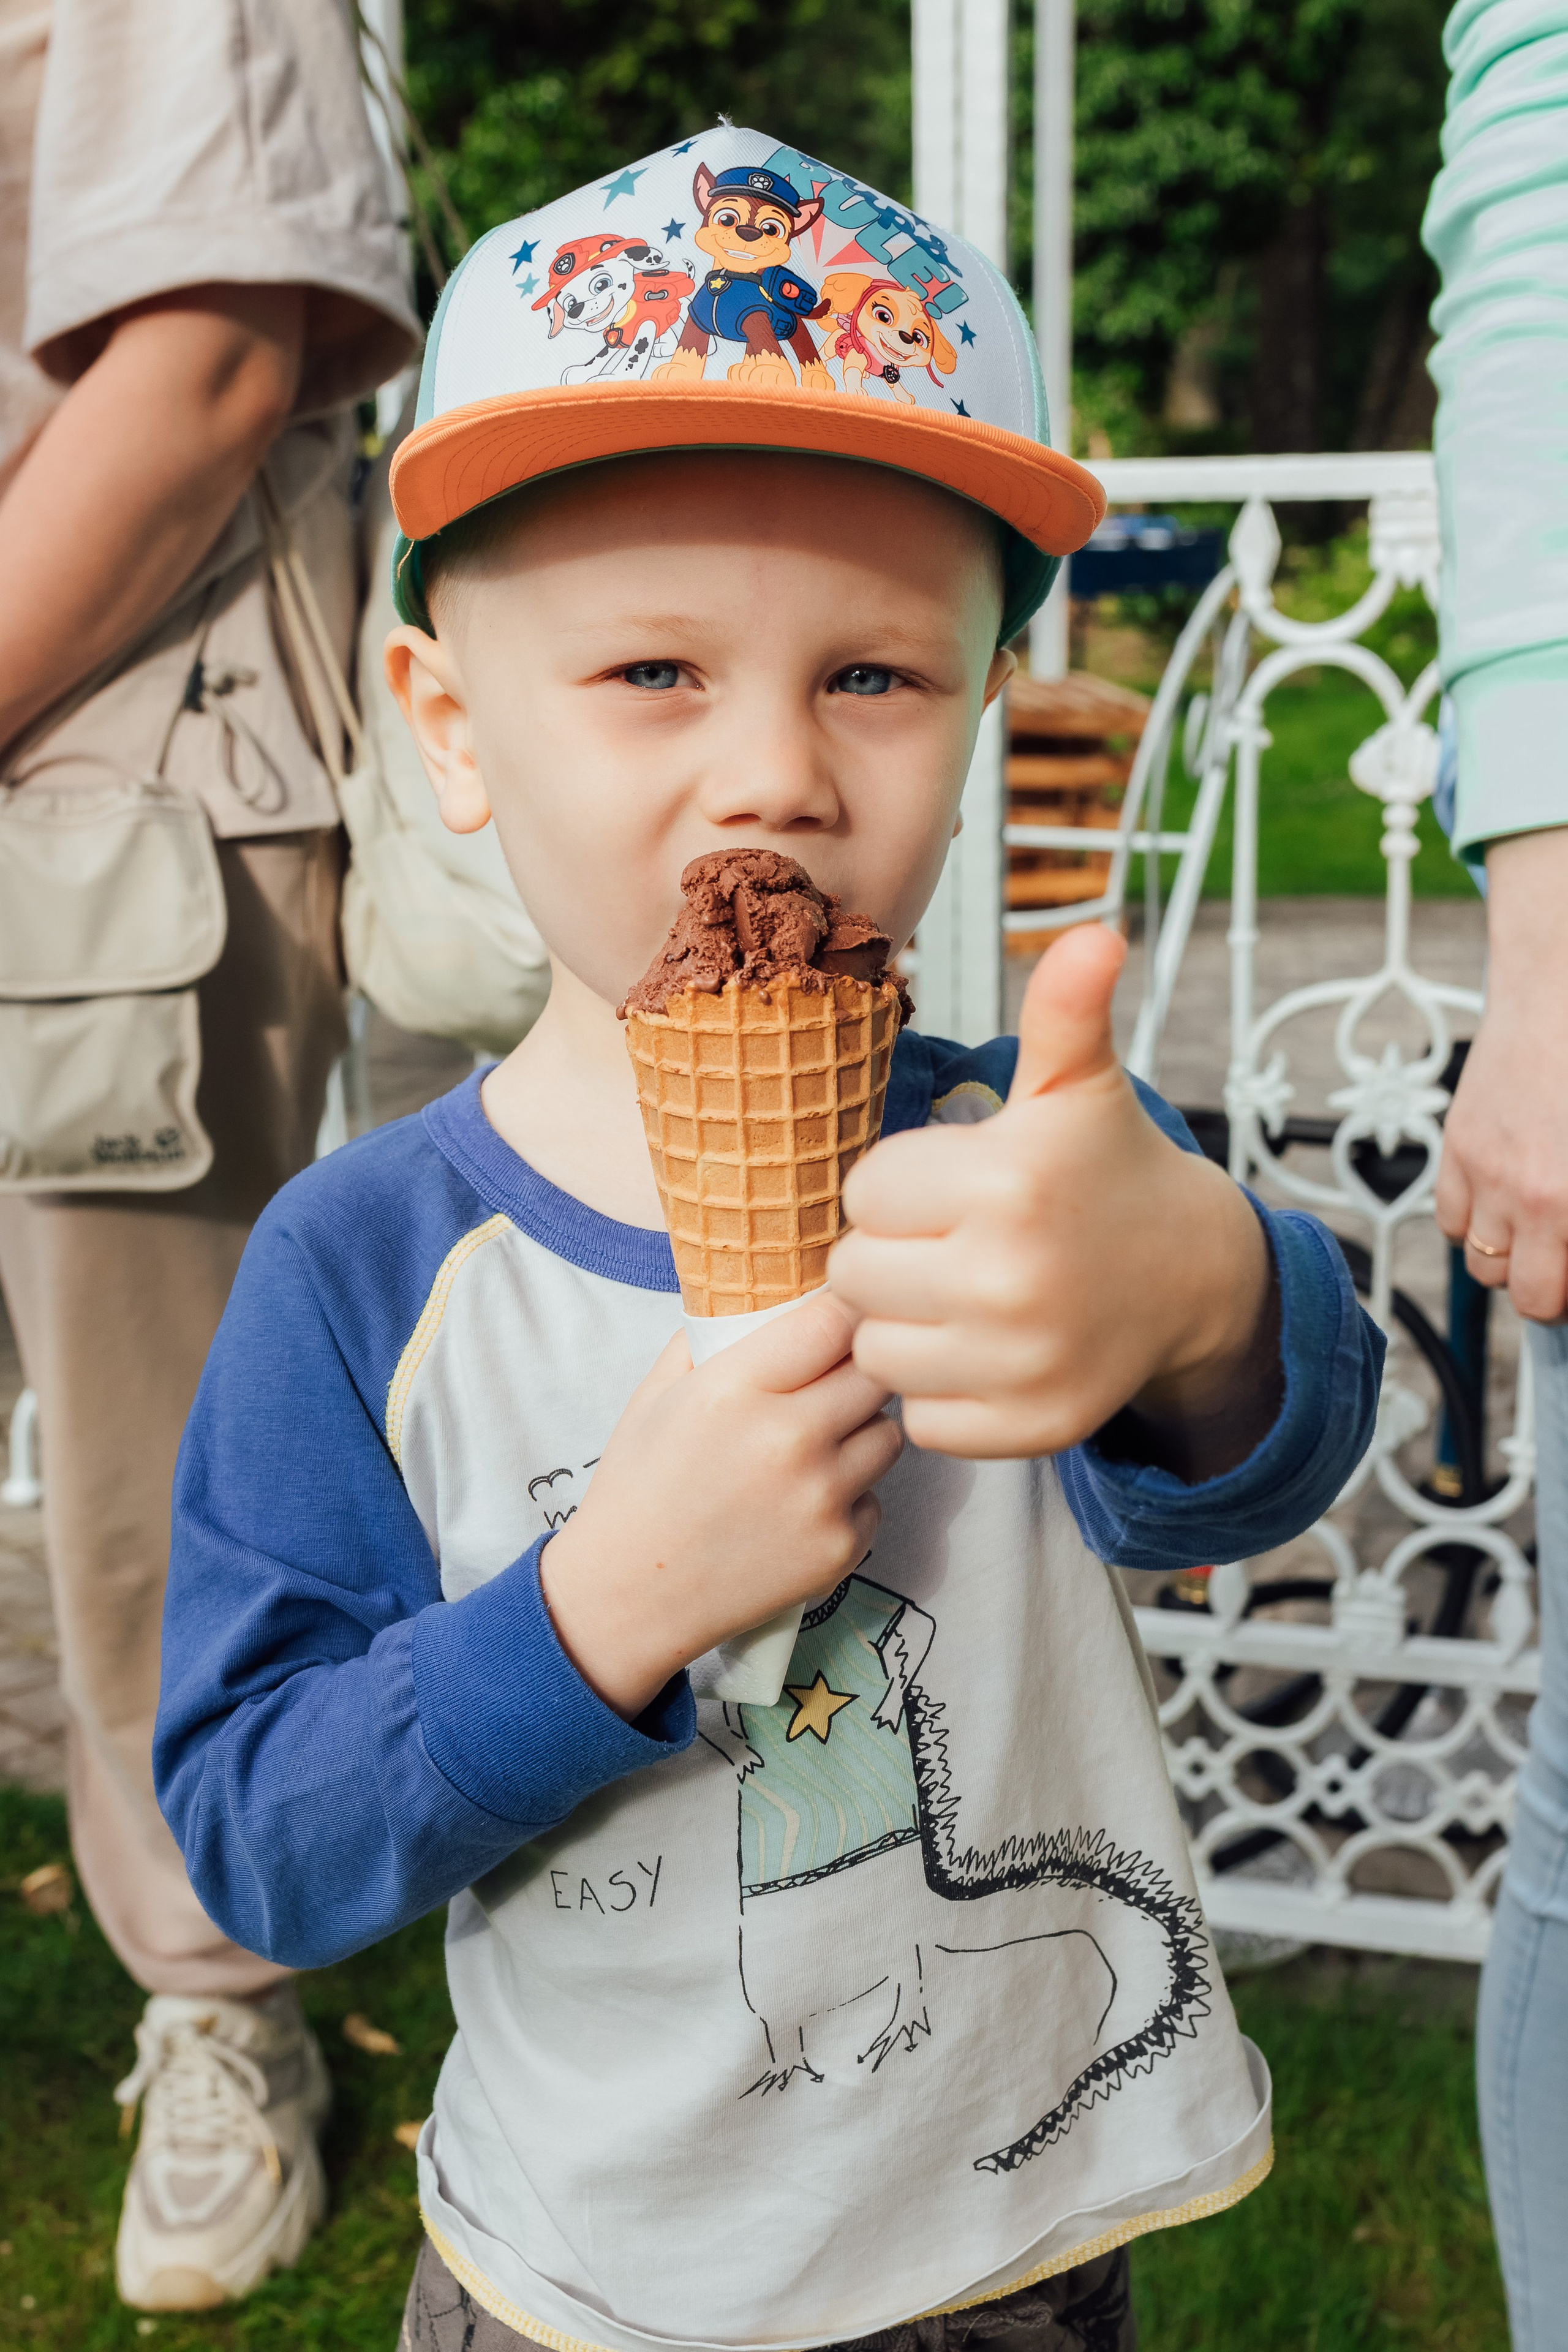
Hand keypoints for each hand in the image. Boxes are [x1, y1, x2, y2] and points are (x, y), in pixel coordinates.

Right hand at [540, 1293, 900, 1717]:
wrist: (631, 1596)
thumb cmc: (639, 1487)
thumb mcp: (658, 1393)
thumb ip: (715, 1337)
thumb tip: (770, 1295)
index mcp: (737, 1388)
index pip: (835, 1318)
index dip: (847, 1308)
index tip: (845, 1309)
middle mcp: (789, 1438)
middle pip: (876, 1371)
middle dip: (860, 1367)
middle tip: (836, 1376)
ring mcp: (820, 1497)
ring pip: (888, 1434)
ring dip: (862, 1429)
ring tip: (818, 1441)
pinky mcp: (840, 1547)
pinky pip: (876, 1496)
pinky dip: (852, 1494)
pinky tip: (805, 1500)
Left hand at [829, 924, 1276, 1467]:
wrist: (1191, 1274)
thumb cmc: (1105, 1169)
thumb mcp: (1077, 1085)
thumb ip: (1064, 1010)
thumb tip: (1095, 934)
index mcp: (1007, 1183)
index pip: (863, 1194)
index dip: (898, 1188)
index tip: (952, 1187)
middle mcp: (1011, 1277)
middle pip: (855, 1275)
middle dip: (892, 1256)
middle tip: (953, 1243)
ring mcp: (1022, 1362)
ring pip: (876, 1351)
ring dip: (905, 1327)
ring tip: (964, 1295)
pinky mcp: (1029, 1427)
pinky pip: (920, 1418)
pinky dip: (941, 1391)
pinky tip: (986, 1350)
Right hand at [1435, 828, 1567, 1322]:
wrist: (1558, 994)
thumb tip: (1566, 1245)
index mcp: (1566, 1201)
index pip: (1550, 1297)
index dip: (1564, 1298)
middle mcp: (1526, 1195)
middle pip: (1517, 1291)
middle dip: (1542, 1285)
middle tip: (1560, 1259)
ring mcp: (1485, 1173)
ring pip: (1479, 1260)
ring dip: (1507, 1253)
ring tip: (1535, 1225)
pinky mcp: (1457, 1148)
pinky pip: (1449, 1219)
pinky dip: (1473, 1219)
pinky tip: (1503, 1196)